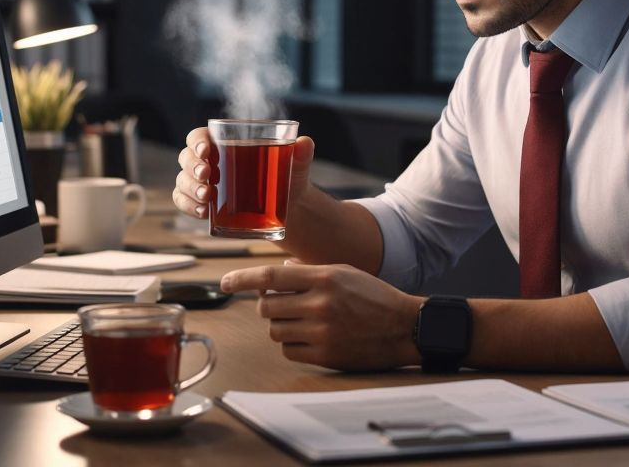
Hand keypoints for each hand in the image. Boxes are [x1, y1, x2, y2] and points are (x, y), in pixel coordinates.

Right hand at [173, 127, 316, 221]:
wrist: (287, 206)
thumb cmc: (285, 177)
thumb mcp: (295, 165)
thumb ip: (301, 153)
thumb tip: (305, 142)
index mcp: (224, 143)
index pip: (200, 136)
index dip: (197, 142)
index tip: (206, 151)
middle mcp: (208, 161)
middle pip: (186, 158)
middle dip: (193, 167)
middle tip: (207, 176)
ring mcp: (202, 183)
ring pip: (183, 181)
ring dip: (191, 189)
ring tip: (208, 198)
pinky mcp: (203, 204)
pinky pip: (184, 202)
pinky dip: (189, 207)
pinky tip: (203, 213)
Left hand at [220, 262, 424, 370]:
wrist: (404, 327)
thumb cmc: (374, 296)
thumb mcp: (344, 272)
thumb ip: (309, 272)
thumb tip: (278, 273)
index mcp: (324, 277)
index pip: (269, 276)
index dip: (241, 278)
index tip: (224, 282)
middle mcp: (319, 304)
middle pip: (266, 306)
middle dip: (267, 305)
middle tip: (282, 303)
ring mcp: (321, 332)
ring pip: (275, 330)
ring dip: (281, 324)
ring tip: (301, 320)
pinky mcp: (324, 355)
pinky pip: (288, 351)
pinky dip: (292, 344)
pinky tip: (309, 337)